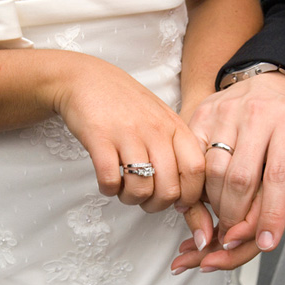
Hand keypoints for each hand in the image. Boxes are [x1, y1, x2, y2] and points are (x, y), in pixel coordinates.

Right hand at [53, 52, 204, 211]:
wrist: (88, 78)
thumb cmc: (128, 105)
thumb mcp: (163, 120)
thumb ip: (177, 150)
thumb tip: (186, 193)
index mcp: (175, 128)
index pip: (196, 170)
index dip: (191, 195)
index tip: (179, 203)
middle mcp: (155, 130)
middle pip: (169, 188)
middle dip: (158, 206)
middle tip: (147, 201)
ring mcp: (128, 133)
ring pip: (140, 189)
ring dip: (132, 199)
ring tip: (125, 190)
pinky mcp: (99, 137)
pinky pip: (110, 179)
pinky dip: (109, 190)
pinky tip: (108, 183)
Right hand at [171, 72, 284, 273]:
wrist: (267, 81)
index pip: (279, 177)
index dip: (271, 214)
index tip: (266, 242)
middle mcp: (255, 115)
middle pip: (239, 179)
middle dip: (235, 215)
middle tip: (234, 233)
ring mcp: (224, 113)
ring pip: (212, 171)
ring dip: (215, 202)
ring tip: (222, 212)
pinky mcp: (201, 115)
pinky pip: (193, 158)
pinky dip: (196, 183)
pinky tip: (203, 194)